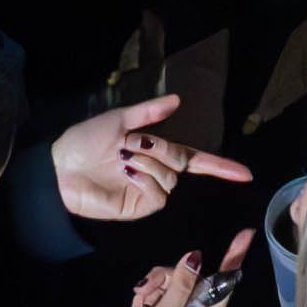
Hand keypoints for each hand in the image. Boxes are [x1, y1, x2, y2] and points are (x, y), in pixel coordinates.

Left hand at [54, 93, 253, 225]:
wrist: (61, 168)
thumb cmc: (85, 141)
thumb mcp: (119, 119)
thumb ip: (149, 112)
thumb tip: (178, 100)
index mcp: (154, 151)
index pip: (195, 159)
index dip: (221, 167)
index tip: (245, 174)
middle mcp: (156, 171)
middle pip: (181, 162)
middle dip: (160, 149)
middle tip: (129, 144)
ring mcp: (148, 191)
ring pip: (170, 178)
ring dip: (147, 162)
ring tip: (121, 160)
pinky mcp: (139, 206)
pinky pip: (158, 194)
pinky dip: (145, 179)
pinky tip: (127, 174)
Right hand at [110, 237, 245, 306]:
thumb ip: (179, 286)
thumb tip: (196, 257)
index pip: (225, 282)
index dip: (234, 256)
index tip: (247, 233)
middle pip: (194, 281)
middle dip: (168, 276)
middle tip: (143, 288)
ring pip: (178, 288)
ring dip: (156, 288)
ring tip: (137, 303)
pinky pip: (169, 302)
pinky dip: (153, 299)